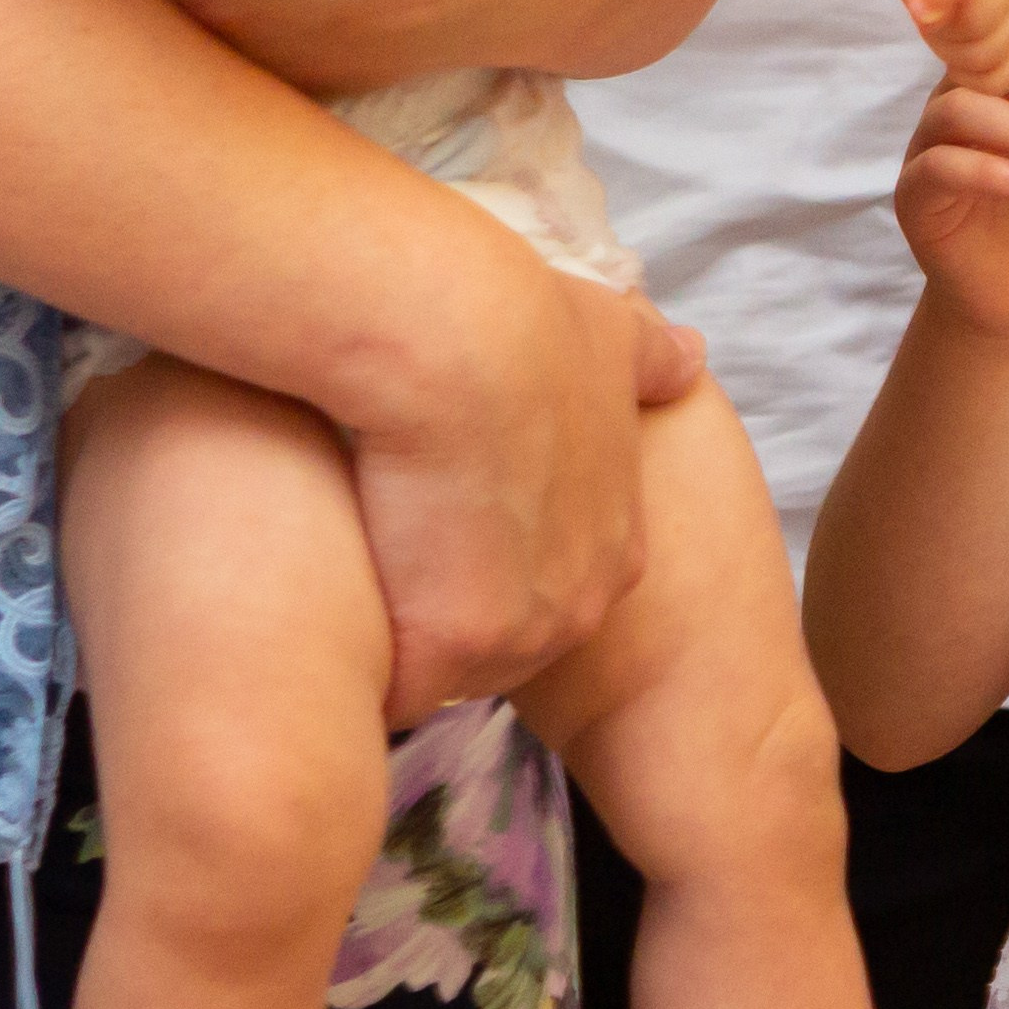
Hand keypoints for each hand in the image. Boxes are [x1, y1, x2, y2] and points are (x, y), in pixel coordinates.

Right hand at [351, 267, 704, 722]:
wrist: (461, 338)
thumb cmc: (525, 324)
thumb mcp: (613, 338)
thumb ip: (651, 358)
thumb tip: (689, 354)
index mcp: (615, 549)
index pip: (545, 590)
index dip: (486, 564)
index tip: (439, 518)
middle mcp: (577, 606)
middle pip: (501, 642)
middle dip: (444, 614)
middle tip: (385, 551)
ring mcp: (514, 635)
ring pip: (447, 672)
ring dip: (401, 636)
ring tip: (344, 579)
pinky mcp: (444, 647)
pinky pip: (394, 685)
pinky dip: (360, 655)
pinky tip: (319, 610)